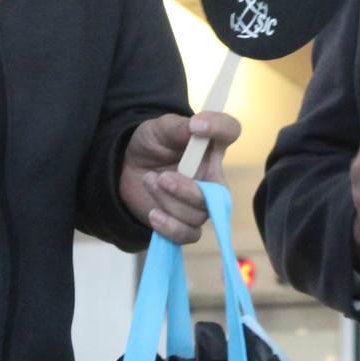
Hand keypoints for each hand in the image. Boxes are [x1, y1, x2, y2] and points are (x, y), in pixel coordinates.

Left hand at [120, 111, 241, 243]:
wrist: (129, 169)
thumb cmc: (152, 145)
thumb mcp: (159, 129)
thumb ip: (178, 127)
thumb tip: (196, 125)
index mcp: (210, 146)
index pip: (230, 131)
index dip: (220, 127)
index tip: (196, 126)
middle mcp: (212, 176)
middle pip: (220, 193)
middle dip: (189, 189)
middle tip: (162, 178)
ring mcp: (201, 203)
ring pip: (197, 215)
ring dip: (168, 201)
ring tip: (148, 181)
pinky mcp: (186, 224)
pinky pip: (188, 235)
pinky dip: (170, 227)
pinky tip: (154, 214)